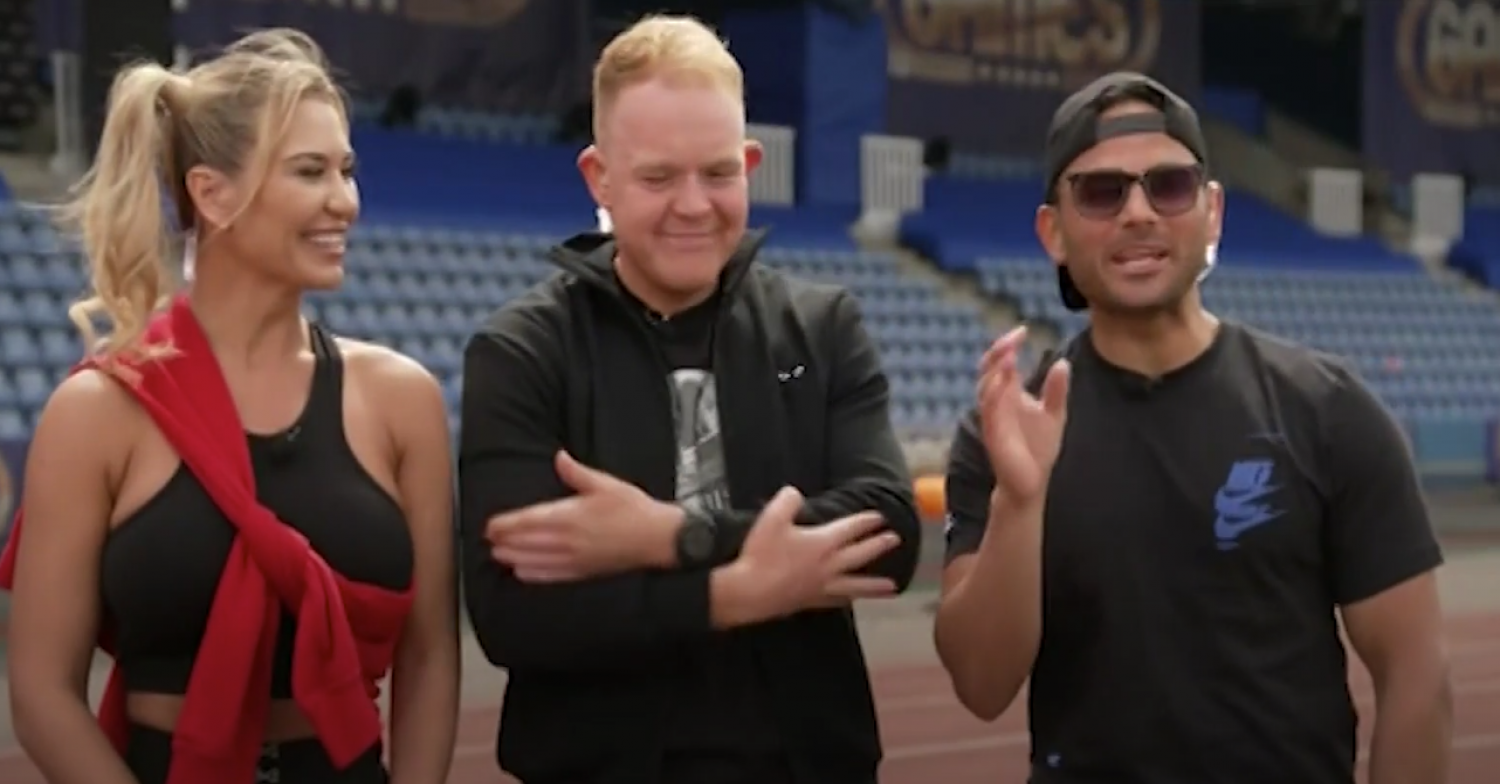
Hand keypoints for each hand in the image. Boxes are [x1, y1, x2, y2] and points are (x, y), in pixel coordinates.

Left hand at [485, 451, 680, 581]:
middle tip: (488, 540)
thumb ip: (577, 473)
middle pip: (527, 543)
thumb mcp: (605, 483)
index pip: (530, 521)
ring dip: (514, 559)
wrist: (657, 538)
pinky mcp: (584, 572)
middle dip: (506, 542)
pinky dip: (534, 575)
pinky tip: (522, 574)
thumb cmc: (633, 508)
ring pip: (535, 561)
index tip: (490, 525)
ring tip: (498, 556)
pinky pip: (552, 576)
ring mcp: (575, 559)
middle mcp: (568, 540)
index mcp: (571, 516)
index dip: (507, 524)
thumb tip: (558, 457)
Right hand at [724, 487, 899, 623]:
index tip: (880, 517)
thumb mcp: (771, 519)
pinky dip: (848, 599)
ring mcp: (822, 585)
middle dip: (878, 545)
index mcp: (822, 542)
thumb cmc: (762, 554)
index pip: (851, 528)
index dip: (866, 521)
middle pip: (860, 554)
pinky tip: (852, 601)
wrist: (750, 592)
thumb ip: (787, 501)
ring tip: (893, 587)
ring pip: (856, 584)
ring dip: (875, 585)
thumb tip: (795, 493)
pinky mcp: (812, 601)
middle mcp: (829, 565)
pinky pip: (837, 600)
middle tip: (895, 540)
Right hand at [977, 326, 1069, 503]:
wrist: (1031, 482)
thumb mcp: (1054, 413)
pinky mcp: (993, 433)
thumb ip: (1056, 390)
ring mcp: (993, 416)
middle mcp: (997, 401)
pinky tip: (1004, 380)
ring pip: (986, 386)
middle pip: (988, 369)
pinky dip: (994, 393)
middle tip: (1014, 338)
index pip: (1001, 362)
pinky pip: (989, 409)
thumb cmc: (1038, 449)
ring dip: (995, 369)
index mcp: (1009, 394)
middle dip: (998, 351)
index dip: (1008, 344)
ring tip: (1008, 354)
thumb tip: (1063, 362)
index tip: (1023, 330)